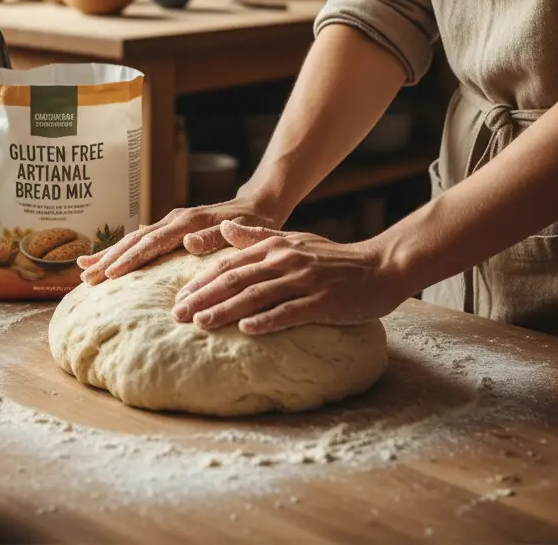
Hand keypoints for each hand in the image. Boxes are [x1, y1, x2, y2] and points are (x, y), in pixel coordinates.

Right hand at [76, 197, 279, 284]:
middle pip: (135, 240)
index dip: (130, 258)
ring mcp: (170, 223)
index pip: (152, 242)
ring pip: (133, 239)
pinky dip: (121, 250)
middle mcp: (175, 220)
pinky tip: (105, 260)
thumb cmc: (253, 222)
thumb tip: (188, 242)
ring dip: (109, 255)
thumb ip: (215, 237)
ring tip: (84, 270)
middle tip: (85, 278)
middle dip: (109, 259)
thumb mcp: (243, 231)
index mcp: (188, 222)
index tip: (109, 273)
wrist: (257, 205)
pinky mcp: (170, 229)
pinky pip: (141, 240)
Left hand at [171, 221, 409, 333]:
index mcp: (275, 247)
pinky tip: (246, 329)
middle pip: (235, 279)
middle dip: (203, 296)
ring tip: (201, 323)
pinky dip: (267, 320)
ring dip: (226, 310)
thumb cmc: (334, 259)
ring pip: (256, 295)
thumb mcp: (294, 241)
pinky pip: (290, 312)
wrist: (380, 267)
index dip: (202, 280)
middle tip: (177, 314)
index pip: (229, 264)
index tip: (179, 296)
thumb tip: (224, 228)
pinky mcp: (322, 301)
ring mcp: (303, 280)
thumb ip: (258, 236)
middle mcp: (284, 260)